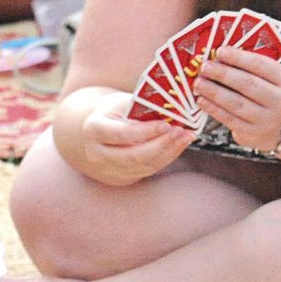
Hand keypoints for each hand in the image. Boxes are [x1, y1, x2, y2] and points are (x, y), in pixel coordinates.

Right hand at [76, 90, 195, 186]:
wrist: (97, 133)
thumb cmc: (112, 112)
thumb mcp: (121, 103)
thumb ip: (141, 108)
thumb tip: (171, 111)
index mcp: (94, 130)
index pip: (123, 134)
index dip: (147, 131)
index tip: (167, 124)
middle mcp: (98, 154)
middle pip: (134, 156)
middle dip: (162, 145)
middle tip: (182, 132)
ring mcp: (109, 170)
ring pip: (145, 166)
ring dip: (170, 152)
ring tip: (186, 137)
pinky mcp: (122, 178)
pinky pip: (149, 170)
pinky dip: (167, 157)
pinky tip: (179, 145)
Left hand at [192, 46, 280, 151]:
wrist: (280, 126)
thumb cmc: (268, 93)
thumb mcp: (269, 78)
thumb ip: (250, 67)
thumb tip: (219, 57)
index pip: (260, 65)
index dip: (239, 57)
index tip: (220, 51)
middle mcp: (279, 100)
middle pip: (248, 84)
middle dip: (223, 74)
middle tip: (205, 67)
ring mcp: (267, 119)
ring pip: (237, 103)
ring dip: (214, 92)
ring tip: (199, 83)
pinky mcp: (253, 132)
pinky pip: (230, 119)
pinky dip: (214, 109)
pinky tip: (202, 100)